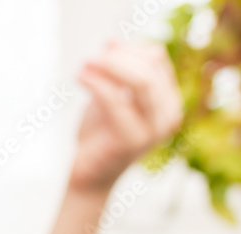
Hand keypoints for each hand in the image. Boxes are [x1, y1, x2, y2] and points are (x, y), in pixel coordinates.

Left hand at [70, 42, 182, 192]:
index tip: (105, 46)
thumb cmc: (100, 135)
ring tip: (84, 65)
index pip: (156, 59)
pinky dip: (97, 83)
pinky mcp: (133, 139)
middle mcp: (168, 114)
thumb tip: (111, 43)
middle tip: (90, 58)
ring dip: (109, 67)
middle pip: (151, 67)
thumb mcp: (112, 98)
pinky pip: (117, 101)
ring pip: (141, 81)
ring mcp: (154, 128)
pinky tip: (80, 77)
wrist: (89, 175)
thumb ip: (117, 75)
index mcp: (167, 100)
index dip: (129, 48)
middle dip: (118, 57)